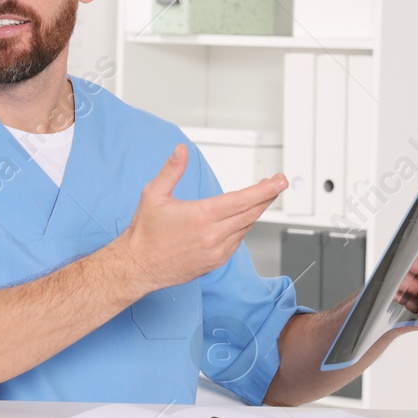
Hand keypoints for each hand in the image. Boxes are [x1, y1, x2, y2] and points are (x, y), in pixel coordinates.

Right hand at [116, 144, 286, 292]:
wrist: (138, 267)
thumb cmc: (144, 232)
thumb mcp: (153, 194)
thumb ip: (171, 170)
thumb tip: (181, 150)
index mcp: (200, 216)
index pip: (242, 200)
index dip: (265, 189)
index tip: (279, 181)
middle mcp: (212, 236)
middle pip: (251, 213)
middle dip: (267, 196)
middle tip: (277, 183)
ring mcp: (216, 252)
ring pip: (246, 228)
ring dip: (255, 211)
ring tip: (260, 197)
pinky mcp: (215, 262)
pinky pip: (237, 242)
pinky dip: (243, 228)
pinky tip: (241, 218)